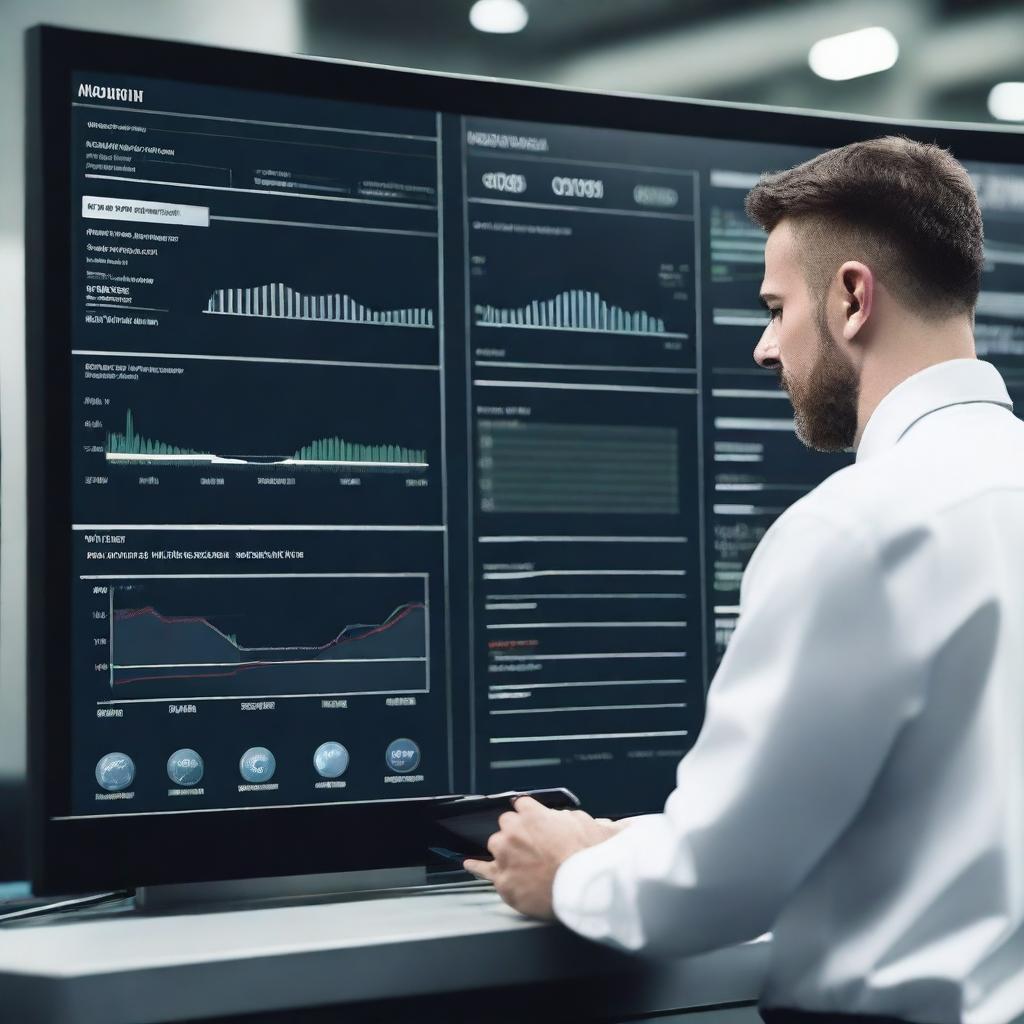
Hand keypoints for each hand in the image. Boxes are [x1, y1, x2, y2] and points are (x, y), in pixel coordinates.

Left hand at [463, 796, 620, 919]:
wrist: (584, 888)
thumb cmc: (589, 856)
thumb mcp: (587, 823)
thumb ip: (569, 817)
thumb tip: (565, 819)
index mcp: (532, 814)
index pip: (521, 804)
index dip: (528, 814)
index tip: (530, 820)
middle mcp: (514, 832)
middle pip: (506, 824)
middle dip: (517, 833)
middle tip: (533, 846)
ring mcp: (505, 856)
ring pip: (496, 845)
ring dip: (505, 850)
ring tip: (517, 860)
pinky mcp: (503, 880)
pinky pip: (483, 870)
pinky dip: (477, 867)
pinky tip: (470, 864)